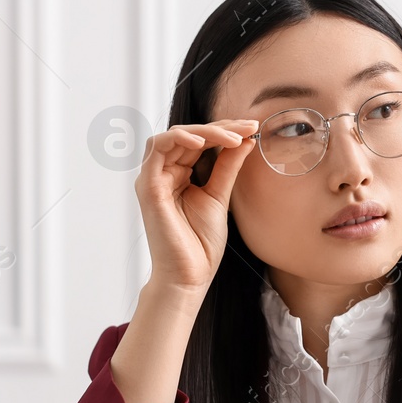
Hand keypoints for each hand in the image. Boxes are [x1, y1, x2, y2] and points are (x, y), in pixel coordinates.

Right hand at [134, 118, 260, 293]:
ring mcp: (153, 178)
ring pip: (174, 136)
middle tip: (249, 127)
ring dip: (205, 131)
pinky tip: (203, 140)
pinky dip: (179, 138)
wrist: (189, 275)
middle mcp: (163, 173)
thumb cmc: (200, 244)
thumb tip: (245, 140)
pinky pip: (157, 149)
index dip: (225, 131)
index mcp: (178, 175)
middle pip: (188, 134)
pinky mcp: (147, 186)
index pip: (199, 141)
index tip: (253, 129)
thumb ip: (228, 166)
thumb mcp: (220, 196)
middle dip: (221, 127)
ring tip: (233, 136)